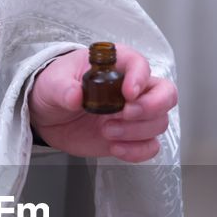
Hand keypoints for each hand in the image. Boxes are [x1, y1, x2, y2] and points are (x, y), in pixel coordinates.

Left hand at [28, 44, 177, 162]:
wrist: (50, 116)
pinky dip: (137, 151)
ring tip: (106, 131)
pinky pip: (150, 146)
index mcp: (117, 65)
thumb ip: (64, 88)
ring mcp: (135, 114)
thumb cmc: (57, 89)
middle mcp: (133, 88)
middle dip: (151, 107)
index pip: (140, 65)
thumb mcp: (53, 83)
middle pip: (166, 94)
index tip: (127, 93)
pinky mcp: (131, 137)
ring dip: (136, 131)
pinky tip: (115, 148)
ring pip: (159, 122)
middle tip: (125, 114)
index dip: (139, 78)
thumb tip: (75, 96)